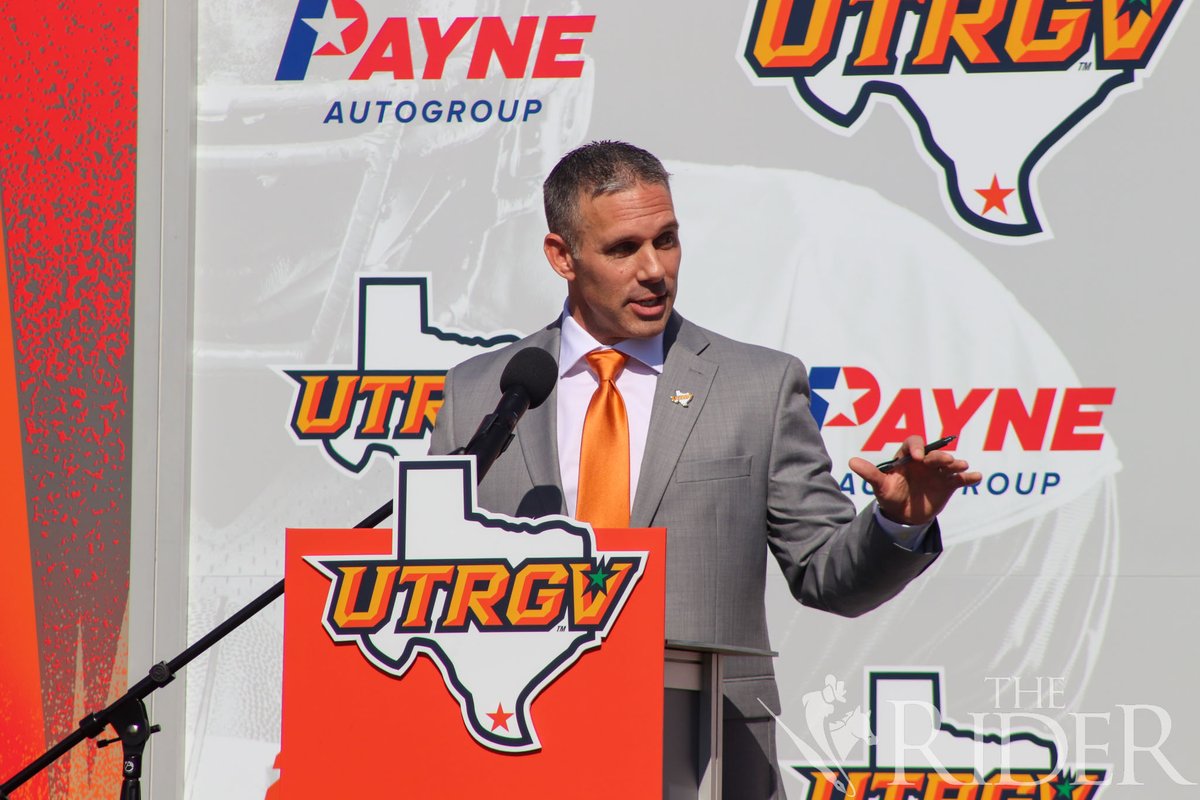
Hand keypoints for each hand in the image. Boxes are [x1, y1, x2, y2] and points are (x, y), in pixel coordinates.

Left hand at [848, 435, 981, 525]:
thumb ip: (869, 473)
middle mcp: (925, 462)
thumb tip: (851, 462)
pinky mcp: (948, 484)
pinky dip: (968, 477)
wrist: (903, 515)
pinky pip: (960, 479)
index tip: (918, 457)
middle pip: (934, 453)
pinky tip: (976, 476)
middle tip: (943, 461)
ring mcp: (938, 472)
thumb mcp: (879, 486)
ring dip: (956, 464)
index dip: (917, 447)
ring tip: (961, 466)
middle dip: (939, 456)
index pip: (913, 444)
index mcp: (908, 457)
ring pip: (949, 464)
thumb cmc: (890, 495)